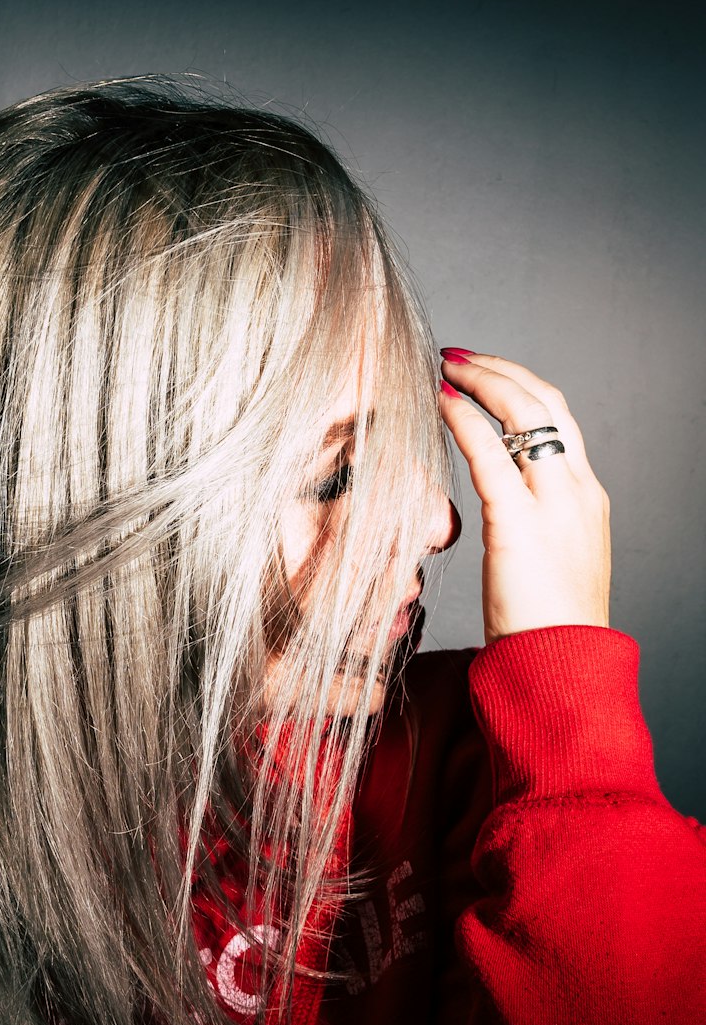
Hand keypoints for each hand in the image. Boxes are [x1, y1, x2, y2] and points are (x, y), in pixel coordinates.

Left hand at [438, 350, 610, 643]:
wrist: (562, 670)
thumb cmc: (546, 631)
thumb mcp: (546, 566)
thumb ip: (528, 529)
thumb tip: (501, 517)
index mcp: (585, 499)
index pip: (558, 421)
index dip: (520, 388)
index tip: (483, 374)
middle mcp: (577, 492)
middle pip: (547, 402)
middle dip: (501, 369)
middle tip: (458, 354)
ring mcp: (554, 506)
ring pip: (526, 413)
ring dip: (483, 379)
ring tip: (445, 365)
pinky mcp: (520, 525)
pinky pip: (490, 456)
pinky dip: (464, 420)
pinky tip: (440, 402)